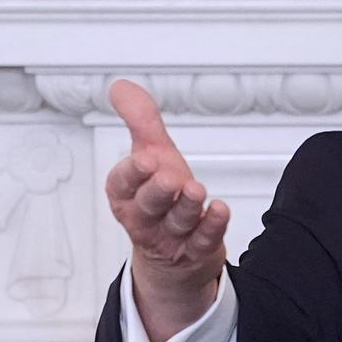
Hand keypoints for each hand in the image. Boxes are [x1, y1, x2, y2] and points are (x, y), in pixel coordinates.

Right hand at [105, 79, 229, 341]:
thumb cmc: (162, 199)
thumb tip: (121, 87)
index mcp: (127, 194)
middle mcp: (145, 217)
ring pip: (177, 222)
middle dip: (158, 192)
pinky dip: (212, 226)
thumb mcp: (151, 157)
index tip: (144, 160)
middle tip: (169, 178)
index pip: (122, 183)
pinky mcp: (195, 250)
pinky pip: (203, 240)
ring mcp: (171, 236)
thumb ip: (140, 122)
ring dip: (186, 207)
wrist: (175, 254)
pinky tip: (220, 209)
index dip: (132, 173)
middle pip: (149, 205)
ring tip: (196, 190)